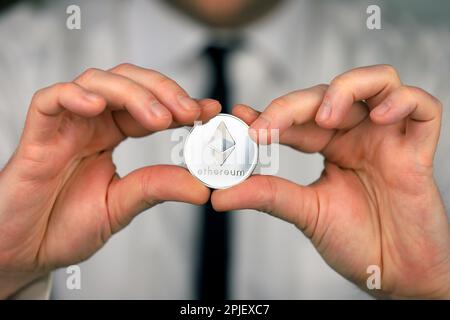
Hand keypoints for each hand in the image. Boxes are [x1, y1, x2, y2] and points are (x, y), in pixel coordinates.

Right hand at [0, 63, 220, 297]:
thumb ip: (157, 188)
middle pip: (128, 83)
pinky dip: (74, 95)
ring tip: (159, 117)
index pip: (149, 105)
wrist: (27, 251)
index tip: (210, 110)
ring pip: (97, 82)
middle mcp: (91, 123)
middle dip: (162, 91)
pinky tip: (98, 106)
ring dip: (132, 93)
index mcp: (111, 135)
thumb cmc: (67, 226)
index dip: (179, 102)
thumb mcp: (122, 206)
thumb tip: (202, 187)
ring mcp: (64, 126)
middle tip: (189, 111)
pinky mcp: (37, 135)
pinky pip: (50, 99)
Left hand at [212, 65, 449, 298]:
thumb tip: (219, 195)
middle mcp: (357, 135)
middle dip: (293, 105)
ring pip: (375, 82)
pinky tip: (378, 118)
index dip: (270, 113)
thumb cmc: (356, 243)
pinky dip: (401, 101)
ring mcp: (388, 137)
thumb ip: (267, 195)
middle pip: (327, 95)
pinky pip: (422, 106)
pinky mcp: (419, 147)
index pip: (297, 118)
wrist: (396, 275)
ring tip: (325, 118)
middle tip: (268, 127)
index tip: (239, 116)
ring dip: (345, 90)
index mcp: (331, 147)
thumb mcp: (306, 213)